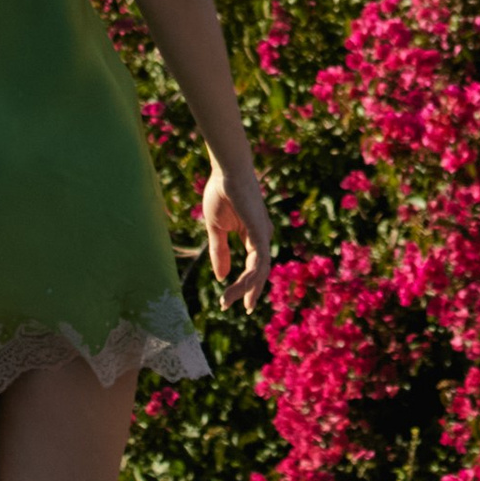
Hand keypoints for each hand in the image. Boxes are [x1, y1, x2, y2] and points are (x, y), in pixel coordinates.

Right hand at [201, 160, 273, 312]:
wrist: (226, 172)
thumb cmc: (221, 194)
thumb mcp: (216, 229)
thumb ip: (219, 252)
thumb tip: (221, 277)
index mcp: (253, 234)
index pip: (254, 265)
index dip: (247, 283)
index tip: (235, 299)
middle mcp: (262, 236)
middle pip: (260, 271)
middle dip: (251, 291)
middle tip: (244, 308)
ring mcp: (263, 235)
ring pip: (258, 271)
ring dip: (243, 288)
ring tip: (227, 301)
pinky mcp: (260, 234)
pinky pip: (257, 262)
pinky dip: (246, 278)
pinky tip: (234, 288)